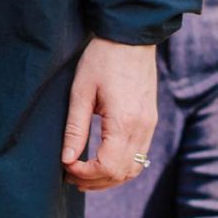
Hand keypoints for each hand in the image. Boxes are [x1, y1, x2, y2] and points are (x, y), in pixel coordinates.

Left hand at [61, 37, 157, 191]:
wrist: (130, 37)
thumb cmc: (102, 59)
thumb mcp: (81, 91)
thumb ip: (75, 128)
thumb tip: (67, 160)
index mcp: (124, 121)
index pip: (107, 166)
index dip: (85, 173)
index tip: (66, 166)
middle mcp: (142, 127)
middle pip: (121, 173)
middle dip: (94, 181)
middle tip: (70, 176)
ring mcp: (150, 125)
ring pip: (133, 169)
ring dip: (109, 178)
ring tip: (84, 174)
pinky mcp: (150, 121)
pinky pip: (140, 156)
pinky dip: (121, 167)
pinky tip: (103, 163)